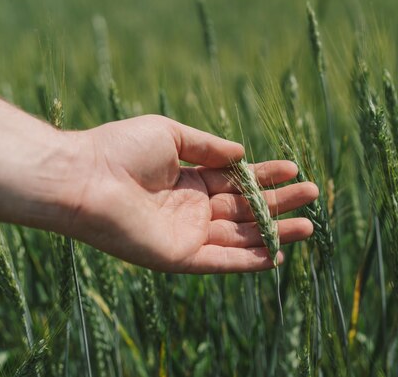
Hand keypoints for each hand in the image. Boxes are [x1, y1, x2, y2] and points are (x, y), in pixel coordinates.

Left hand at [67, 115, 317, 272]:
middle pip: (245, 209)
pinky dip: (248, 260)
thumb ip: (208, 147)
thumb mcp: (171, 135)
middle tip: (312, 194)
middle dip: (279, 202)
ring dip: (273, 232)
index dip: (266, 175)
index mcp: (189, 180)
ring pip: (240, 236)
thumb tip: (243, 153)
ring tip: (309, 225)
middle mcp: (192, 209)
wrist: (84, 178)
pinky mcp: (179, 256)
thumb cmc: (121, 149)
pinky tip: (276, 255)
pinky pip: (221, 261)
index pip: (237, 181)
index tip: (294, 168)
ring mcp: (187, 234)